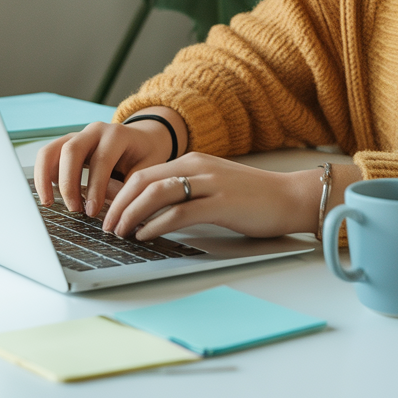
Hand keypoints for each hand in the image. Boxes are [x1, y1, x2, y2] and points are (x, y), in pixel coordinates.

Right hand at [32, 107, 186, 216]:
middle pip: (71, 150)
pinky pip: (48, 155)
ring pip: (52, 150)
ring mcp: (78, 135)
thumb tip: (113, 213)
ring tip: (48, 203)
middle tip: (73, 209)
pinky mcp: (67, 144)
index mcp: (117, 134)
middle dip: (68, 182)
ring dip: (45, 177)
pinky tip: (48, 194)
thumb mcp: (147, 169)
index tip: (92, 211)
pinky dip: (43, 174)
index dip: (95, 187)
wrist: (144, 138)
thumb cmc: (146, 155)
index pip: (101, 159)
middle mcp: (95, 131)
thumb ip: (130, 187)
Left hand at [101, 152, 323, 240]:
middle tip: (106, 226)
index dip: (121, 193)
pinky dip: (156, 225)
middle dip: (119, 204)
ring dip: (131, 214)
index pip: (145, 173)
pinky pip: (179, 212)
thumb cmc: (253, 198)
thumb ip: (187, 191)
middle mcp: (198, 167)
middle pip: (144, 181)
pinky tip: (145, 236)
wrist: (290, 197)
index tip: (107, 212)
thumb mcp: (214, 186)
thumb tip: (153, 211)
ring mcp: (209, 183)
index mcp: (193, 161)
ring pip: (156, 194)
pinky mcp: (221, 203)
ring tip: (119, 233)